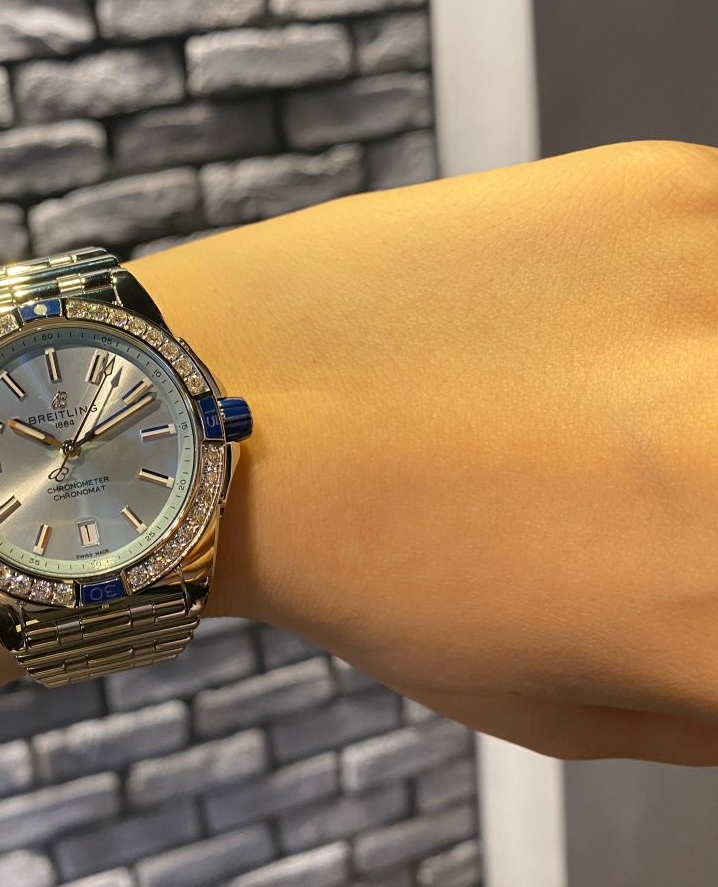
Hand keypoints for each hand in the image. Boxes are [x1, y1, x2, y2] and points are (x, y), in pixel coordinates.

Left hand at [0, 139, 717, 752]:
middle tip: (642, 479)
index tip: (680, 554)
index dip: (711, 580)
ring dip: (695, 382)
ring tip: (603, 403)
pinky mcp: (663, 186)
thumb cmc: (364, 570)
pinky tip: (590, 322)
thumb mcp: (566, 700)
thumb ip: (710, 684)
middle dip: (705, 485)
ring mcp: (714, 294)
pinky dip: (689, 297)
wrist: (218, 411)